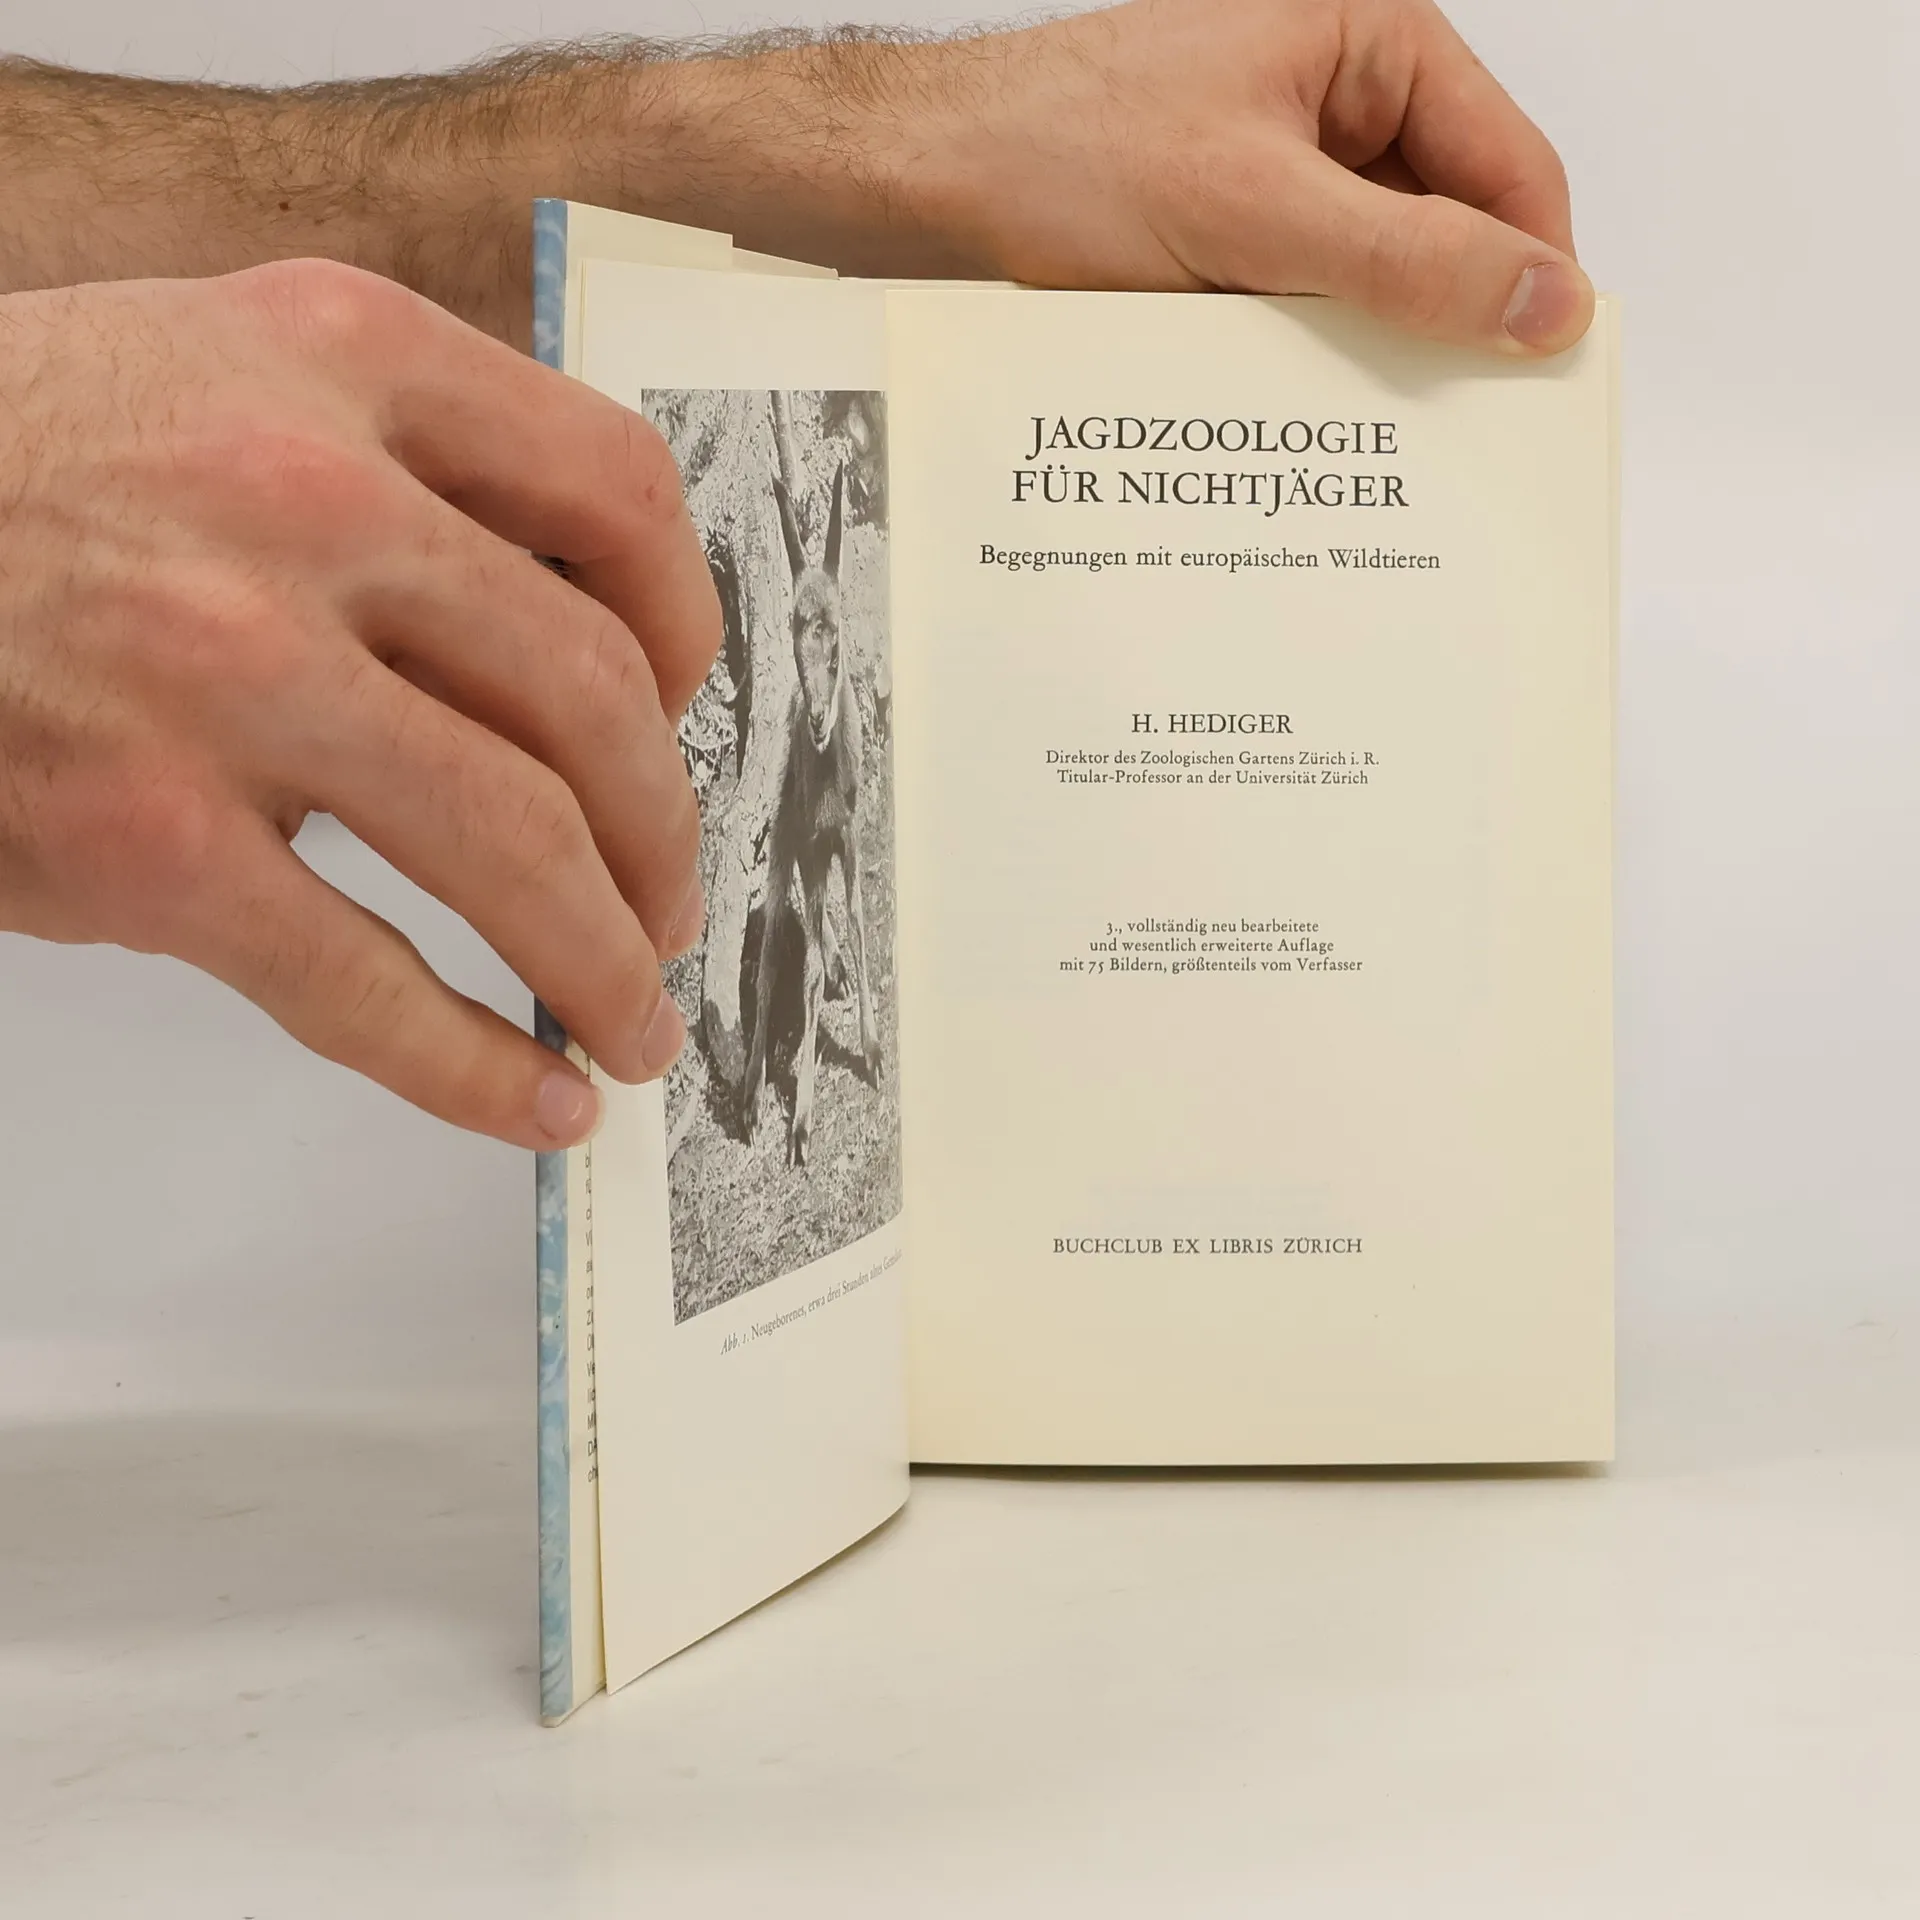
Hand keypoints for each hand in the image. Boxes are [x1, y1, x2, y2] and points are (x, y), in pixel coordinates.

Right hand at [0, 261, 719, 1146]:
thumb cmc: (13, 472)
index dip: (689, 623)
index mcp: (339, 357)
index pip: (613, 491)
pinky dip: (476, 1066)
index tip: (687, 704)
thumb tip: (569, 657)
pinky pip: (365, 983)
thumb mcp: (217, 378)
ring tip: (636, 1022)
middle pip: (592, 696)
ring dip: (608, 959)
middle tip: (668, 904)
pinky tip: (536, 1102)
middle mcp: (301, 499)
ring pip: (514, 845)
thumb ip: (398, 470)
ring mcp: (223, 672)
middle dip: (663, 832)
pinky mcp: (143, 838)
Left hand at [674, 0, 1590, 355]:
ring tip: (1353, 425)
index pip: (1509, 166)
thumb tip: (1542, 302)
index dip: (1531, 273)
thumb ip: (1407, 259)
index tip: (1537, 378)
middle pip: (1446, 226)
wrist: (924, 184)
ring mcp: (1280, 165)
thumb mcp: (1254, 212)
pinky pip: (1301, 297)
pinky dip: (1300, 351)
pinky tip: (1285, 404)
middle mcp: (1336, 98)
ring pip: (1371, 274)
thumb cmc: (1059, 154)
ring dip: (1362, 345)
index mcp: (1371, 42)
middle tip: (1445, 426)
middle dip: (1442, 319)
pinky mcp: (1229, 229)